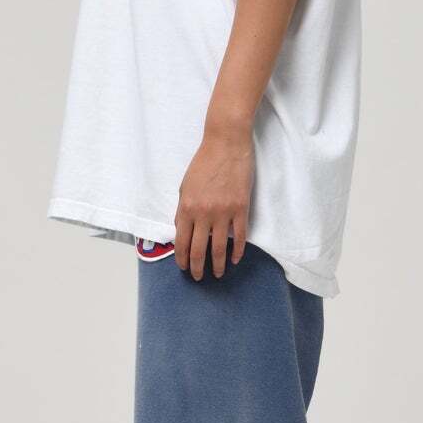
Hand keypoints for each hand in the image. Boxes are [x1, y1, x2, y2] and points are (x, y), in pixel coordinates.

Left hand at [174, 126, 253, 278]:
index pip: (182, 241)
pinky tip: (234, 259)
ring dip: (217, 264)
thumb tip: (181, 230)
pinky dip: (237, 251)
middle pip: (199, 249)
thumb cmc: (203, 163)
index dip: (182, 258)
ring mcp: (223, 212)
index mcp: (187, 208)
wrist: (226, 144)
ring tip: (217, 274)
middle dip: (197, 267)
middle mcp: (204, 213)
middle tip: (199, 278)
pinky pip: (239, 236)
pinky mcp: (241, 209)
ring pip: (219, 247)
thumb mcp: (185, 186)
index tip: (184, 268)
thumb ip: (182, 210)